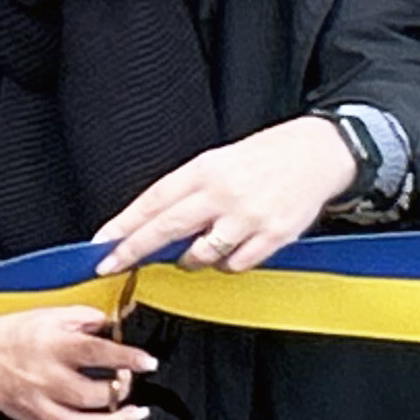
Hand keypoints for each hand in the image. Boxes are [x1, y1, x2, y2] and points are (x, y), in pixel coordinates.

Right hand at [0, 306, 153, 419]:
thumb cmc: (11, 331)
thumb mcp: (47, 312)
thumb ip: (83, 317)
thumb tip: (111, 325)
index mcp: (50, 344)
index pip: (96, 352)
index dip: (127, 358)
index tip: (148, 362)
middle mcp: (45, 376)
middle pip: (92, 394)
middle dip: (120, 389)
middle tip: (129, 379)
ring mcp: (38, 401)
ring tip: (133, 414)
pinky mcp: (32, 417)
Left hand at [94, 117, 361, 277]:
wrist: (318, 153)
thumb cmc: (263, 158)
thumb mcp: (217, 161)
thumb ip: (186, 192)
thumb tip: (148, 224)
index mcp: (204, 170)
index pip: (154, 200)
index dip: (124, 225)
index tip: (101, 244)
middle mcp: (223, 193)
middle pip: (167, 228)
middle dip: (133, 251)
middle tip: (110, 266)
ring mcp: (248, 217)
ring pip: (200, 255)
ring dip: (188, 261)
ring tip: (195, 250)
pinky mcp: (273, 236)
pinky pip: (235, 265)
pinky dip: (226, 264)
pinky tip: (230, 250)